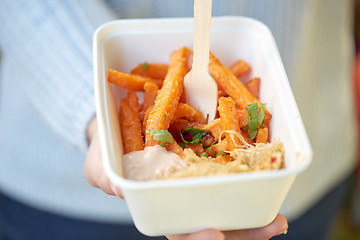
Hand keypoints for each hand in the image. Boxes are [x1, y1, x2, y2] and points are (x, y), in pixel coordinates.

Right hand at [84, 117, 287, 239]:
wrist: (125, 116)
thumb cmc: (112, 144)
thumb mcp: (101, 160)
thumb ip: (103, 174)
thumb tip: (120, 190)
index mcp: (160, 202)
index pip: (179, 228)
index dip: (195, 236)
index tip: (214, 233)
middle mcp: (185, 194)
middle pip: (214, 221)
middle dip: (243, 232)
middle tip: (272, 225)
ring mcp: (202, 176)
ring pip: (230, 201)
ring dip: (256, 210)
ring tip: (278, 215)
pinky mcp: (213, 155)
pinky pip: (236, 169)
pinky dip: (254, 173)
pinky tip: (271, 171)